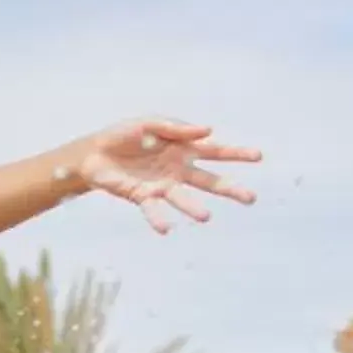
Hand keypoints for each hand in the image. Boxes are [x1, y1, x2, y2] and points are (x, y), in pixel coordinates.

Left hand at [64, 119, 259, 234]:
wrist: (93, 152)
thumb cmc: (126, 135)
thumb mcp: (151, 123)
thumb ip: (177, 128)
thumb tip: (208, 130)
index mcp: (184, 149)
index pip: (216, 152)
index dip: (237, 154)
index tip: (258, 156)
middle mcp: (178, 170)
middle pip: (209, 181)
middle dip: (230, 189)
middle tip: (251, 198)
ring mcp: (161, 185)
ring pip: (183, 198)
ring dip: (193, 207)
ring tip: (206, 216)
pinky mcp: (141, 196)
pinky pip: (152, 209)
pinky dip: (159, 219)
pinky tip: (166, 229)